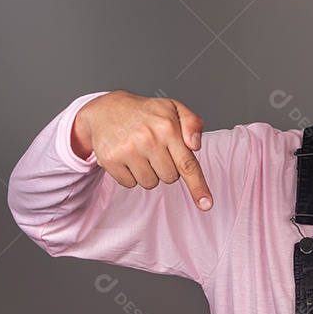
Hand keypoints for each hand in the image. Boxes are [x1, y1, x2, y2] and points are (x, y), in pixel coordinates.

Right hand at [72, 91, 212, 210]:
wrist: (106, 108)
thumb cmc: (145, 113)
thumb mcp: (173, 108)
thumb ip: (192, 123)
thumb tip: (196, 145)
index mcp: (168, 127)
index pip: (187, 164)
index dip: (198, 186)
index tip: (206, 205)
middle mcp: (149, 139)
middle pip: (170, 178)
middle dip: (166, 168)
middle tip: (155, 150)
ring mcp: (128, 150)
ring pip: (150, 183)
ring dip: (148, 173)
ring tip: (140, 152)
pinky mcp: (111, 159)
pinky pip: (130, 184)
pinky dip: (129, 175)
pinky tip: (126, 157)